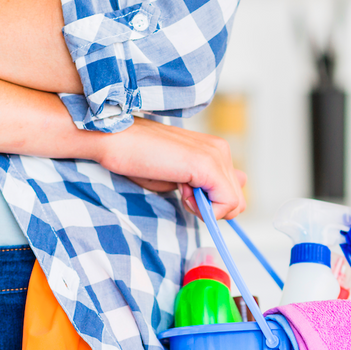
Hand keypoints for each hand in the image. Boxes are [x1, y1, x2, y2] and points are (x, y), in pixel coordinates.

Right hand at [92, 117, 246, 219]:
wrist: (112, 139)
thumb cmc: (138, 159)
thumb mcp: (178, 178)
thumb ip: (204, 188)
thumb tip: (229, 200)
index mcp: (214, 151)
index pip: (234, 191)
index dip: (211, 205)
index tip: (186, 194)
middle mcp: (220, 150)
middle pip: (237, 201)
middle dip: (212, 209)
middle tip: (183, 194)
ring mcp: (216, 155)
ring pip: (234, 204)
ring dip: (207, 209)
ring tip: (181, 191)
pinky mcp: (208, 165)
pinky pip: (226, 203)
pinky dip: (205, 210)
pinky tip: (183, 193)